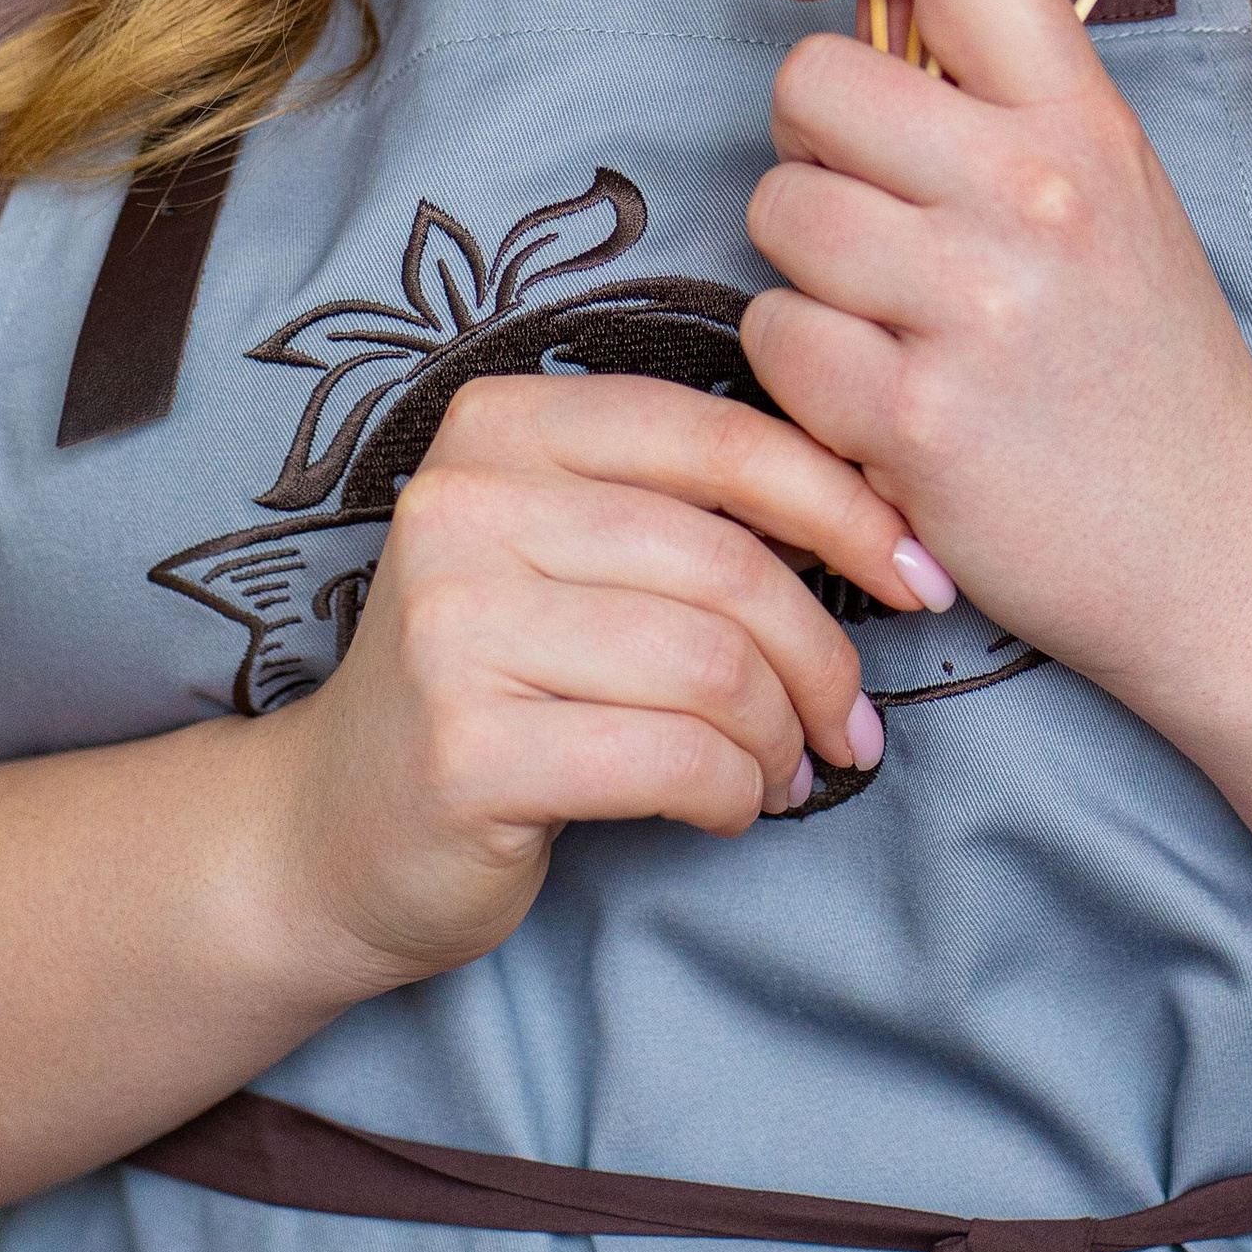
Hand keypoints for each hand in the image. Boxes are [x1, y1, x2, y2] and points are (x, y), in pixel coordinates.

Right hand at [265, 374, 950, 990]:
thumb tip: (889, 522)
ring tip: (785, 771)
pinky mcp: (464, 748)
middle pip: (726, 563)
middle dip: (821, 656)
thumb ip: (689, 509)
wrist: (334, 828)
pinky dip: (731, 791)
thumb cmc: (500, 677)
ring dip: (779, 737)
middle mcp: (464, 502)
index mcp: (504, 423)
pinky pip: (670, 758)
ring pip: (709, 665)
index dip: (845, 506)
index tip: (917, 576)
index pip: (721, 437)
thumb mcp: (577, 551)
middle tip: (850, 722)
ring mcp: (453, 624)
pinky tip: (726, 806)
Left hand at [744, 0, 1251, 710]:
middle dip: (807, 143)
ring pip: (776, 209)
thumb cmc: (1147, 364)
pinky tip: (879, 403)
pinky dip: (803, 372)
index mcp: (1085, 117)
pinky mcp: (916, 418)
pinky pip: (773, 336)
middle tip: (867, 209)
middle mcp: (1037, 190)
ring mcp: (976, 303)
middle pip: (812, 82)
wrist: (1222, 551)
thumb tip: (865, 0)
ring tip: (888, 320)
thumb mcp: (1114, 190)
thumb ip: (1005, 101)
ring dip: (803, 267)